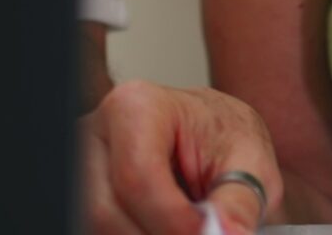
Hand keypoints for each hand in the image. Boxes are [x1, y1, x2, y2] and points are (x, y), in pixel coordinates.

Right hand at [81, 81, 279, 234]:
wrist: (211, 132)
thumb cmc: (225, 135)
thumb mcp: (251, 163)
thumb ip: (238, 202)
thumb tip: (229, 234)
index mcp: (137, 108)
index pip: (138, 177)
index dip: (173, 220)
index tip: (206, 234)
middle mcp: (96, 134)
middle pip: (105, 210)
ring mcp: (82, 165)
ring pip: (96, 226)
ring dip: (145, 234)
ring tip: (187, 227)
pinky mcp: (81, 192)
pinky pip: (97, 229)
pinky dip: (137, 233)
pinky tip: (164, 228)